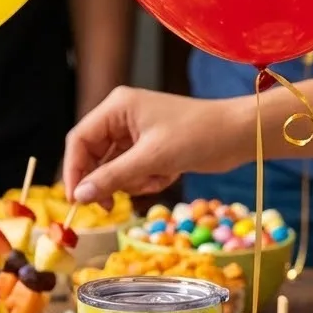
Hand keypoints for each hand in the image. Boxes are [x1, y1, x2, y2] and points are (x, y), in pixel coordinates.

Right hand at [62, 86, 243, 207]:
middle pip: (93, 157)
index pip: (79, 140)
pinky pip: (130, 171)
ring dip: (131, 182)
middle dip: (107, 181)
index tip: (77, 199)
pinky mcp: (147, 146)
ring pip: (112, 168)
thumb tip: (79, 196)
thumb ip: (111, 177)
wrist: (239, 134)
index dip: (74, 171)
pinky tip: (166, 175)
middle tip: (112, 205)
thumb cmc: (198, 136)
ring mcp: (134, 132)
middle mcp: (121, 117)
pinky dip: (144, 179)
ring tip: (156, 179)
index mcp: (116, 107)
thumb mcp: (151, 159)